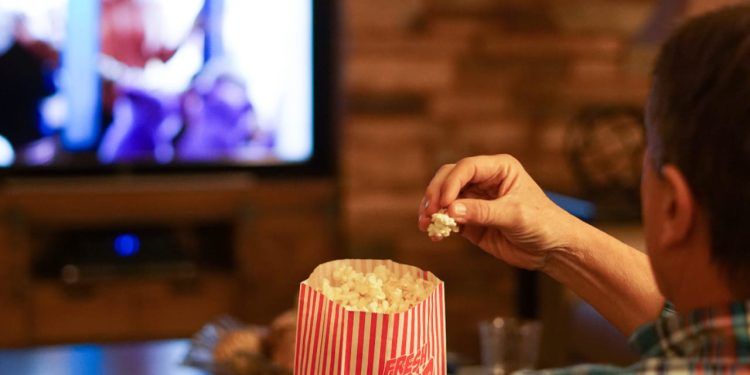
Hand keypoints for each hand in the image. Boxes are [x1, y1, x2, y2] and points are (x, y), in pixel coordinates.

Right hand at [418, 154, 576, 270]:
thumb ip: (482, 212)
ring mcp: (475, 200)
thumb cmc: (543, 224)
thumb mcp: (514, 215)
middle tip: (429, 213)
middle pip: (449, 178)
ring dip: (432, 209)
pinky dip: (438, 225)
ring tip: (425, 224)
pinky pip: (448, 218)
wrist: (552, 250)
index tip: (444, 204)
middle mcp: (484, 180)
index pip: (466, 168)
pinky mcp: (470, 220)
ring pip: (444, 198)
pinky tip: (434, 235)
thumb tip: (450, 211)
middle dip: (436, 194)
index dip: (451, 183)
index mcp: (498, 168)